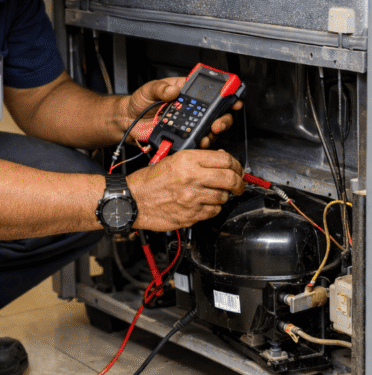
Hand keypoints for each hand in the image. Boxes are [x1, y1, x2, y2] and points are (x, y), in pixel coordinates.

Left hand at [124, 77, 241, 147]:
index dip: (225, 93)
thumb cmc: (139, 102)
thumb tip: (173, 90)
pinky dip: (200, 143)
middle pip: (216, 112)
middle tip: (217, 123)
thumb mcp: (148, 90)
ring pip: (209, 129)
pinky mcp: (182, 137)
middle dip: (223, 118)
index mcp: (185, 92)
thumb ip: (160, 88)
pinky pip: (196, 141)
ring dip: (212, 133)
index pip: (210, 91)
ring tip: (207, 136)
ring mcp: (188, 124)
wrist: (128, 121)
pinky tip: (197, 143)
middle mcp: (191, 108)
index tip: (233, 97)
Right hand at [129, 148, 244, 231]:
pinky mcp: (191, 214)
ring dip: (224, 196)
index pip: (225, 160)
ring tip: (215, 194)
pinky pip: (213, 212)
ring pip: (223, 197)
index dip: (237, 165)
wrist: (134, 200)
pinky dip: (212, 208)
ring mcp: (192, 198)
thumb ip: (198, 159)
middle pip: (230, 179)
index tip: (238, 170)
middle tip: (239, 185)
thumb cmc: (150, 181)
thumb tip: (221, 159)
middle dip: (239, 183)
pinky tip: (204, 204)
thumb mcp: (173, 160)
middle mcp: (192, 178)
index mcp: (188, 161)